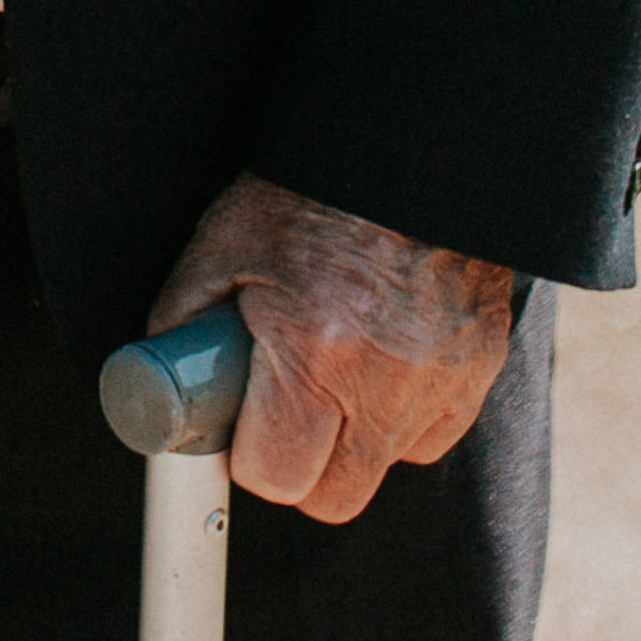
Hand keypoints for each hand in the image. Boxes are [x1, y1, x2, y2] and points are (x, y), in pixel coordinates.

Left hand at [146, 175, 523, 524]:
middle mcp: (389, 382)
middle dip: (298, 465)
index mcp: (318, 352)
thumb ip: (183, 322)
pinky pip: (433, 432)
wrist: (410, 142)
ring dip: (352, 439)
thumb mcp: (222, 242)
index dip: (246, 455)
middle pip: (333, 498)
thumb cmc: (310, 189)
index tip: (239, 426)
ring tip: (332, 368)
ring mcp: (445, 380)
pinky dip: (402, 414)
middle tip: (279, 409)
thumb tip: (159, 384)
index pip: (274, 477)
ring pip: (386, 466)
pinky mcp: (481, 367)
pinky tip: (379, 357)